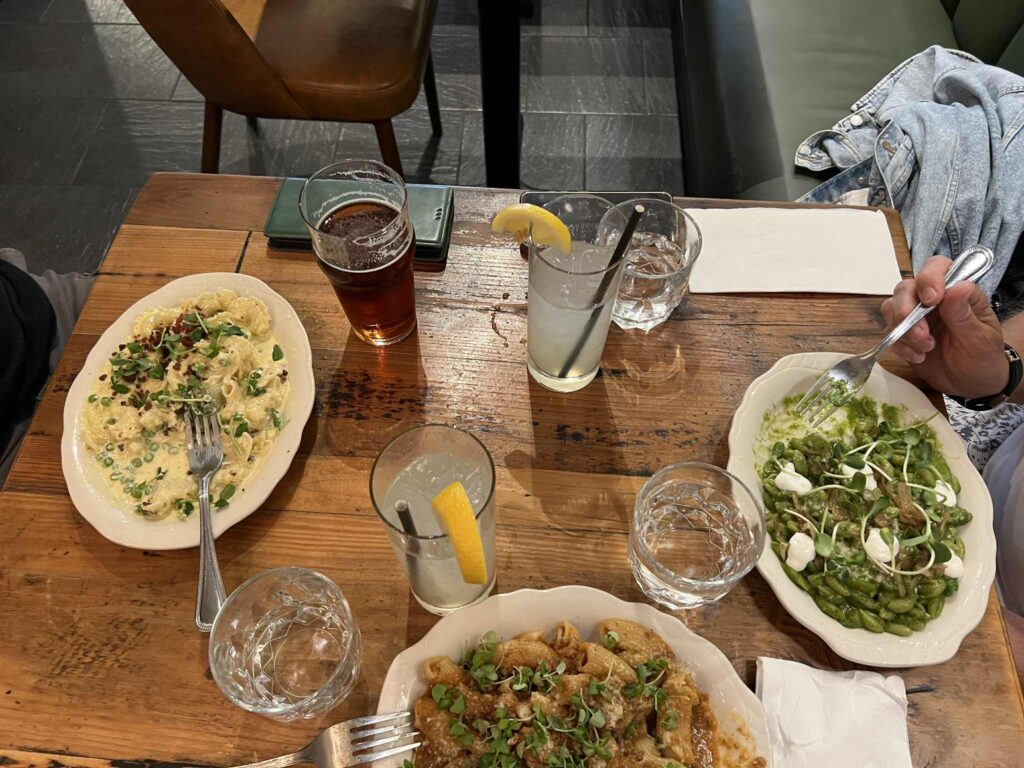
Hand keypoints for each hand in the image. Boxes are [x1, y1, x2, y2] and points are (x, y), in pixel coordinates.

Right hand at [880, 255, 1007, 397]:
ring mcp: (916, 315)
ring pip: (891, 307)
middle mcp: (933, 299)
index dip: (929, 278)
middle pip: (906, 288)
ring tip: (925, 349)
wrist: (971, 383)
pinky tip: (919, 357)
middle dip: (907, 311)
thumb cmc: (983, 357)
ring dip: (903, 331)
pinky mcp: (903, 333)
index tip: (932, 300)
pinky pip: (889, 332)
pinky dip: (900, 345)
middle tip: (923, 335)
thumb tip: (958, 286)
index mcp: (957, 291)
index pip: (937, 268)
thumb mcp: (980, 337)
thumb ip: (965, 313)